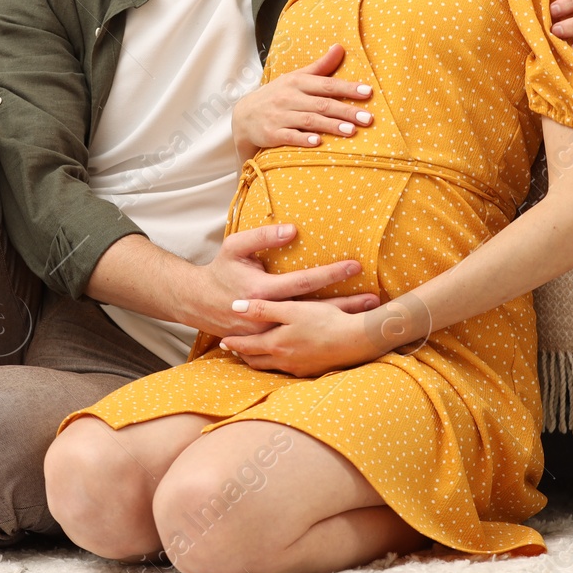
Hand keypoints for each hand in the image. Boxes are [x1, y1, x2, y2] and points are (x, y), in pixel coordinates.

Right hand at [191, 222, 377, 338]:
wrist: (198, 303)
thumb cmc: (220, 270)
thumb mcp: (236, 247)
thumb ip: (263, 236)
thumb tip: (292, 229)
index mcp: (262, 291)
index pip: (304, 281)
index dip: (330, 274)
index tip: (355, 266)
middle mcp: (268, 316)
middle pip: (314, 310)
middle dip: (346, 305)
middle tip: (374, 300)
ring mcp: (268, 334)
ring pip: (309, 329)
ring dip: (338, 324)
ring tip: (366, 320)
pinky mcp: (267, 343)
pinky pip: (297, 341)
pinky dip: (320, 339)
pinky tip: (341, 336)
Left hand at [218, 293, 399, 377]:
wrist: (356, 341)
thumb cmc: (324, 322)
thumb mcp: (291, 310)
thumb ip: (262, 309)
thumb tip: (235, 307)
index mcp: (275, 345)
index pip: (246, 346)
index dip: (234, 343)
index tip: (223, 340)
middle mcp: (283, 360)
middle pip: (256, 360)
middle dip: (244, 354)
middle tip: (234, 350)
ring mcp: (298, 368)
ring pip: (271, 366)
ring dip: (260, 360)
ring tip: (254, 354)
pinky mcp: (312, 370)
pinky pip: (287, 369)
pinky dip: (278, 363)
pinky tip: (283, 358)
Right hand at [232, 43, 374, 161]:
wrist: (244, 117)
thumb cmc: (277, 96)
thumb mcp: (295, 78)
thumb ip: (320, 67)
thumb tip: (340, 47)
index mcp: (297, 82)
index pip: (326, 84)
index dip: (347, 88)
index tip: (368, 92)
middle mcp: (288, 97)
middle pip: (321, 104)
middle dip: (345, 110)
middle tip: (367, 118)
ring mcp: (279, 116)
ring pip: (308, 120)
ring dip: (330, 125)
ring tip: (351, 131)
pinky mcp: (271, 133)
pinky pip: (289, 136)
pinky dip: (303, 138)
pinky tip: (318, 142)